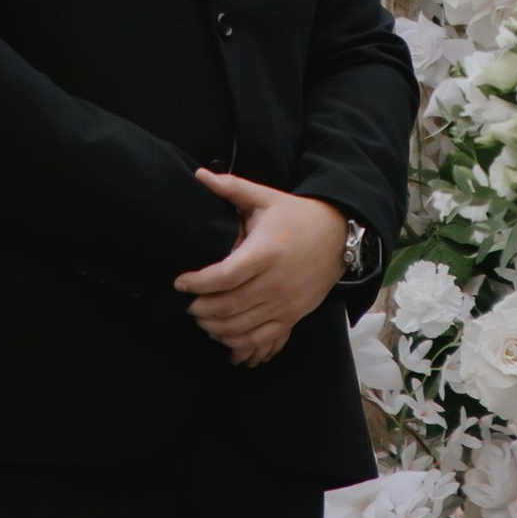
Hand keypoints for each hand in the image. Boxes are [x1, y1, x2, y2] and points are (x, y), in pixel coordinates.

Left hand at [176, 173, 348, 369]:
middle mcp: (275, 282)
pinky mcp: (292, 316)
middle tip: (186, 304)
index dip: (197, 283)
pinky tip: (223, 335)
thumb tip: (201, 175)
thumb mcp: (266, 198)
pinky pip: (261, 339)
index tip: (179, 282)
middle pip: (228, 306)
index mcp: (266, 252)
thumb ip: (232, 187)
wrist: (337, 237)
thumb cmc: (297, 216)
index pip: (224, 276)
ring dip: (214, 327)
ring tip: (200, 318)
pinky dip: (238, 342)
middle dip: (200, 309)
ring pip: (241, 327)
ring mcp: (285, 303)